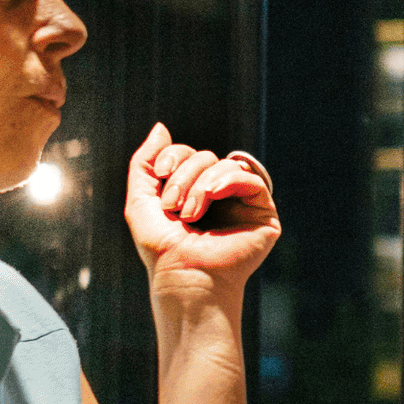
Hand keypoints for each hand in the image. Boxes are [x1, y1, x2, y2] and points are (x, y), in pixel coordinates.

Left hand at [123, 123, 279, 298]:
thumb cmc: (162, 248)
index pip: (188, 154)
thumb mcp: (140, 200)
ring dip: (201, 183)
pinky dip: (227, 180)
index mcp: (193, 191)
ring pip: (226, 165)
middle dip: (184, 175)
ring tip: (190, 212)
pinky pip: (251, 178)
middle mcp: (220, 196)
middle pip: (205, 157)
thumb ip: (144, 162)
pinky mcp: (263, 214)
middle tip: (173, 207)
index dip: (173, 156)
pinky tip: (211, 196)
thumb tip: (161, 126)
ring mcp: (242, 204)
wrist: (184, 276)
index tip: (160, 174)